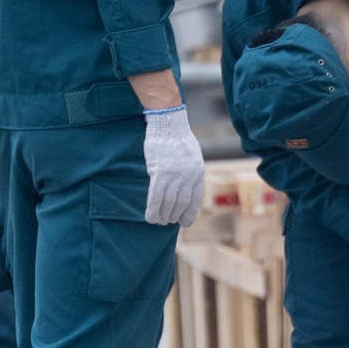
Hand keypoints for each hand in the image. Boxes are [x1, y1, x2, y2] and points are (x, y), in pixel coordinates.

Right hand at [141, 106, 203, 226]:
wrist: (169, 125)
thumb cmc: (177, 138)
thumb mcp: (192, 156)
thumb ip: (189, 172)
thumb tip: (183, 186)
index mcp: (198, 173)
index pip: (194, 199)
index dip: (188, 212)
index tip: (183, 222)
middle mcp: (189, 177)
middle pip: (181, 203)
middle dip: (174, 216)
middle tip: (166, 222)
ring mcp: (175, 176)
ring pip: (168, 203)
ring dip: (162, 215)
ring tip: (158, 222)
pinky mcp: (160, 174)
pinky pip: (156, 197)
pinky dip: (153, 209)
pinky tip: (150, 217)